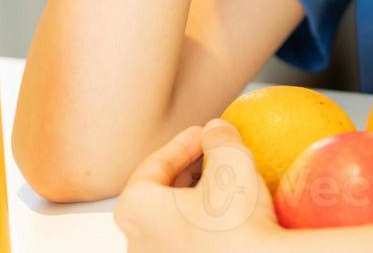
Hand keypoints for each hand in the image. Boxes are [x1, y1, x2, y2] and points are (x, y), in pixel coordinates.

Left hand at [113, 120, 283, 252]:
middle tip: (214, 155)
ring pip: (172, 220)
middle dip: (187, 171)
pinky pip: (185, 242)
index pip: (153, 165)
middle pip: (159, 194)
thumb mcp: (232, 162)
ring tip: (225, 185)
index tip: (204, 134)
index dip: (182, 144)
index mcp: (136, 210)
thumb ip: (219, 137)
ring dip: (195, 198)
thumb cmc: (237, 223)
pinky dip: (201, 225)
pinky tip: (228, 217)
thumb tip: (216, 130)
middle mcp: (137, 241)